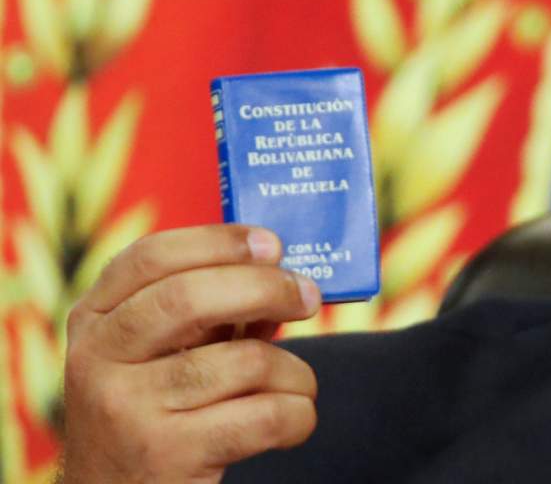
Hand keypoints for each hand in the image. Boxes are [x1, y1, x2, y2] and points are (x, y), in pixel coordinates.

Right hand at [61, 224, 322, 482]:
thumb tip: (289, 275)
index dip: (219, 241)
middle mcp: (98, 359)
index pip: (150, 256)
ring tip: (300, 384)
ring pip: (242, 362)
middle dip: (265, 287)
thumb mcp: (164, 353)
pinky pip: (262, 417)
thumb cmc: (157, 409)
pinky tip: (296, 419)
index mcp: (95, 318)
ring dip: (293, 370)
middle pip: (189, 299)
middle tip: (308, 296)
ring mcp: (126, 409)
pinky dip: (298, 414)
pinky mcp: (165, 455)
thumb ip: (215, 311)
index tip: (273, 243)